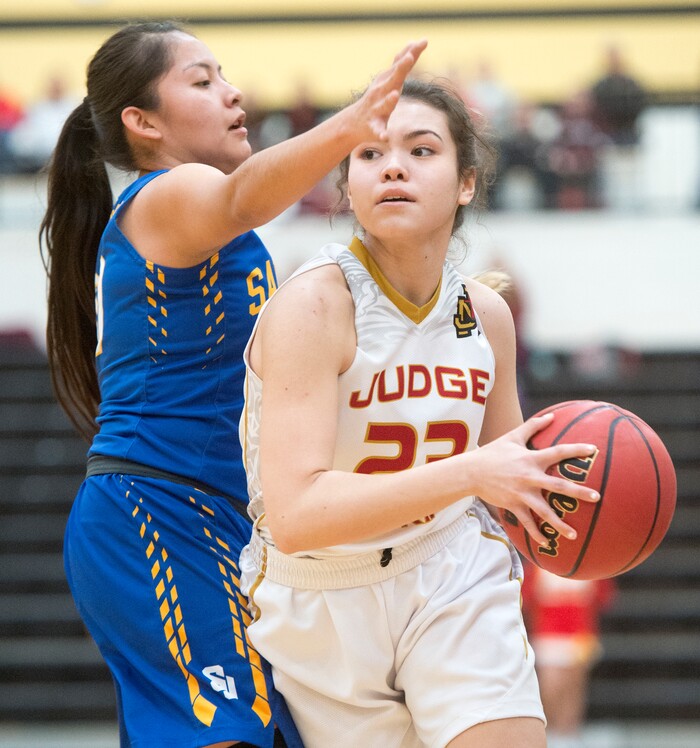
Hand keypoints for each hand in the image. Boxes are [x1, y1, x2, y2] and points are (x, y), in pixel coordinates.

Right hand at [349, 39, 427, 140]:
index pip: (401, 65)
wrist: (353, 123)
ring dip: (389, 100)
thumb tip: (415, 42)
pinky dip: (381, 133)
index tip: (422, 42)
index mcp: (387, 81)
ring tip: (394, 95)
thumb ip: (401, 63)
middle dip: (400, 68)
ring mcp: (376, 109)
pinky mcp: (373, 126)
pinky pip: (378, 130)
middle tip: (409, 57)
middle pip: (393, 79)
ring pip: (384, 104)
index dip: (411, 53)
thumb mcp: (388, 79)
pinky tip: (384, 136)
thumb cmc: (376, 99)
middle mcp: (381, 92)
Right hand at [469, 413, 599, 545]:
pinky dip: (536, 533)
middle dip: (578, 492)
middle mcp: (529, 477)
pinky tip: (547, 543)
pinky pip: (527, 522)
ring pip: (544, 511)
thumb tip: (552, 414)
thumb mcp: (512, 436)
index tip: (594, 450)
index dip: (576, 450)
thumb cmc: (493, 452)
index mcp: (531, 459)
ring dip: (559, 524)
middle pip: (558, 486)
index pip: (558, 453)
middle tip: (597, 497)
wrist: (471, 471)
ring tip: (574, 534)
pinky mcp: (513, 505)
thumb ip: (533, 426)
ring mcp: (521, 493)